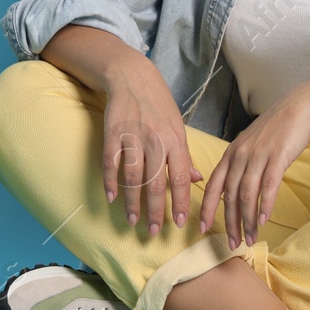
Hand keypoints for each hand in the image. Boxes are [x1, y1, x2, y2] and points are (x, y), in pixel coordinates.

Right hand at [101, 60, 202, 234]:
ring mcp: (133, 137)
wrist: (133, 78)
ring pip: (133, 177)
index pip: (180, 178)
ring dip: (132, 202)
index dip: (179, 202)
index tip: (178, 224)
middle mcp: (156, 141)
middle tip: (154, 231)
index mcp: (176, 141)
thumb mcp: (178, 128)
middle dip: (155, 210)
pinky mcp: (113, 133)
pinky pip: (111, 162)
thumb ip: (186, 156)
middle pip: (156, 183)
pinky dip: (110, 181)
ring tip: (132, 220)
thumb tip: (199, 180)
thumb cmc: (159, 106)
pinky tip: (111, 197)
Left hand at [198, 83, 309, 249]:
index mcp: (230, 154)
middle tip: (233, 243)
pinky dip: (264, 205)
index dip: (208, 209)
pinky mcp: (276, 158)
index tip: (205, 228)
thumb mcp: (250, 145)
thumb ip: (239, 166)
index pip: (213, 186)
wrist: (298, 108)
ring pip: (247, 195)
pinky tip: (263, 220)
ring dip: (247, 220)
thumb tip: (231, 190)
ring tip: (250, 239)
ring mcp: (257, 156)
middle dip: (230, 223)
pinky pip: (267, 186)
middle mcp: (239, 156)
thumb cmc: (274, 130)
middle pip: (229, 196)